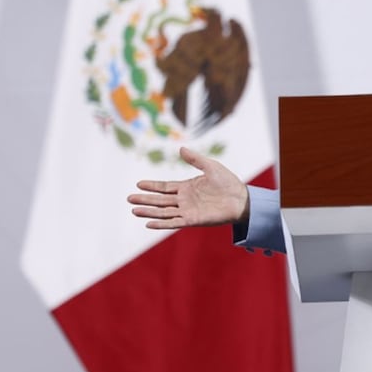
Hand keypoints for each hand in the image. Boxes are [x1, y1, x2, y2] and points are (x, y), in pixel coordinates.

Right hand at [128, 147, 249, 228]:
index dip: (151, 186)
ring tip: (134, 210)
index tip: (138, 184)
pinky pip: (174, 222)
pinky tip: (149, 223)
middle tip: (129, 199)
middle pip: (160, 200)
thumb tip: (180, 148)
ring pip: (163, 212)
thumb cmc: (228, 182)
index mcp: (187, 187)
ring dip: (149, 212)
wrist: (241, 198)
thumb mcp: (211, 166)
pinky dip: (161, 223)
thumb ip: (195, 159)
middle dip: (145, 200)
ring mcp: (187, 210)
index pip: (164, 187)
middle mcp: (184, 200)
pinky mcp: (193, 220)